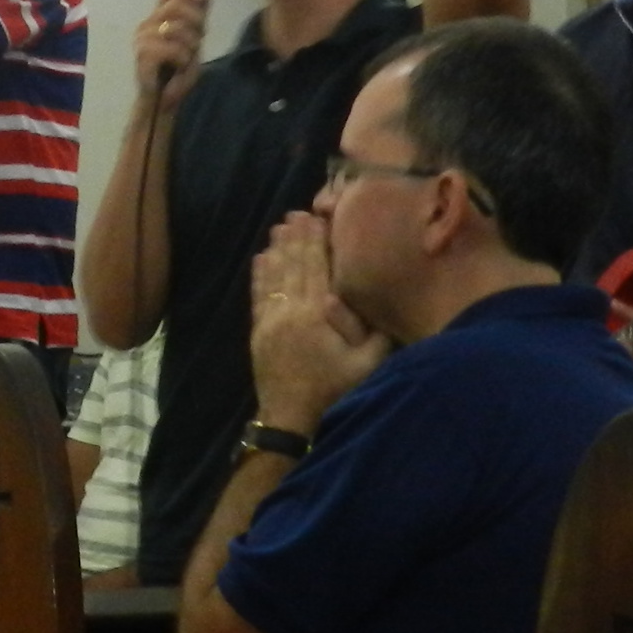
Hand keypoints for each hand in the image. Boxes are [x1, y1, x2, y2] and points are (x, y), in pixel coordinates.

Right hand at [133, 0, 207, 116]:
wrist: (162, 99)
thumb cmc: (176, 71)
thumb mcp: (192, 42)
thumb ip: (197, 19)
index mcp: (156, 20)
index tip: (203, 0)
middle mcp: (146, 25)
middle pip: (175, 7)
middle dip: (195, 23)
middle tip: (197, 42)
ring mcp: (142, 39)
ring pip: (177, 29)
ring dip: (190, 47)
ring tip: (185, 59)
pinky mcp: (143, 54)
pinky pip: (174, 49)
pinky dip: (183, 59)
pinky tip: (178, 67)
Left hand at [247, 211, 386, 432]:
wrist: (290, 419)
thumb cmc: (334, 391)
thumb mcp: (366, 364)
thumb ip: (373, 330)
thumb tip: (367, 295)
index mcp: (315, 314)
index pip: (317, 268)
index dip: (317, 242)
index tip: (317, 218)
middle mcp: (289, 311)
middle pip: (293, 266)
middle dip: (296, 238)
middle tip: (296, 213)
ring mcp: (270, 321)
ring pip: (274, 276)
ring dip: (277, 250)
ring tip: (279, 227)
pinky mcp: (259, 332)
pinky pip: (259, 295)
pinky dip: (261, 274)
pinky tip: (261, 258)